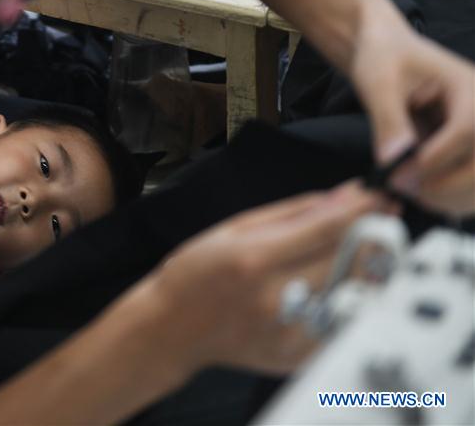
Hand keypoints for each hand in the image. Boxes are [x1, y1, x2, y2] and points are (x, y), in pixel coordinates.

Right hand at [148, 181, 382, 375]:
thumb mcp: (235, 228)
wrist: (171, 328)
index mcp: (255, 260)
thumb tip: (343, 195)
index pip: (326, 230)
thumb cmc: (195, 273)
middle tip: (381, 218)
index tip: (379, 196)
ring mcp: (287, 332)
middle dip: (371, 234)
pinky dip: (349, 300)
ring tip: (362, 248)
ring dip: (366, 266)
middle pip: (347, 261)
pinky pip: (340, 323)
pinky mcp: (294, 355)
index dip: (360, 209)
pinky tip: (340, 283)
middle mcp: (274, 299)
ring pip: (352, 293)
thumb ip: (294, 213)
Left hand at [351, 22, 474, 215]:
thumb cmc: (385, 58)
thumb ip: (388, 120)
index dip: (436, 158)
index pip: (468, 128)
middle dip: (446, 184)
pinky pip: (473, 182)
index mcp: (470, 87)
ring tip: (411, 194)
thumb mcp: (379, 82)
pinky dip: (454, 197)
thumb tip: (392, 160)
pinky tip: (424, 196)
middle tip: (404, 190)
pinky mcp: (472, 149)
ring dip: (451, 196)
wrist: (390, 53)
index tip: (399, 176)